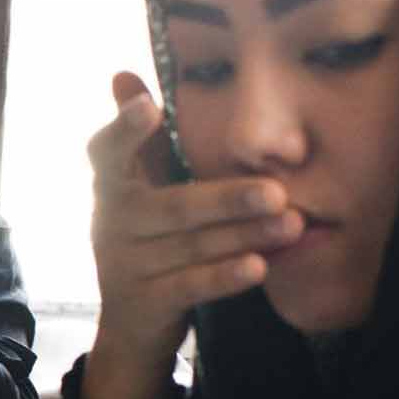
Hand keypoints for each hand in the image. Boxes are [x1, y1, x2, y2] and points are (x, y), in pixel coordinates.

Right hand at [83, 71, 295, 398]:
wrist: (132, 324)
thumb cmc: (148, 239)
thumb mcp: (141, 187)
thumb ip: (142, 140)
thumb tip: (122, 73)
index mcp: (111, 186)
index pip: (106, 152)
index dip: (125, 130)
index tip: (152, 107)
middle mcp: (109, 222)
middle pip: (170, 207)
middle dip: (226, 199)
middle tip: (277, 192)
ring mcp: (123, 265)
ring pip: (190, 246)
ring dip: (244, 235)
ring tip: (292, 224)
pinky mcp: (144, 302)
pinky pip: (190, 285)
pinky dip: (225, 276)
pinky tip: (259, 265)